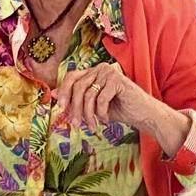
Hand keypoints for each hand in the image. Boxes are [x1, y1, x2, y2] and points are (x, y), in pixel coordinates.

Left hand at [54, 63, 191, 154]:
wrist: (142, 114)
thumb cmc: (118, 110)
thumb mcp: (92, 106)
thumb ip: (75, 98)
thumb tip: (53, 94)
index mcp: (93, 71)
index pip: (71, 77)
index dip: (64, 92)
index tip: (61, 108)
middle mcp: (100, 68)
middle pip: (78, 87)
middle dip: (75, 108)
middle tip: (75, 124)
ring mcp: (110, 72)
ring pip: (88, 95)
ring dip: (88, 115)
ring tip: (92, 126)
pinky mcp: (118, 80)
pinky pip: (101, 99)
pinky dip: (101, 113)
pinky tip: (106, 120)